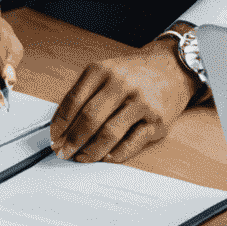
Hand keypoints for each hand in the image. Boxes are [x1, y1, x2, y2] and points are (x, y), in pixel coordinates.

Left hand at [50, 38, 198, 163]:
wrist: (173, 67)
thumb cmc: (135, 74)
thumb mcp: (106, 71)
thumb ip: (85, 95)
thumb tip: (62, 129)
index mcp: (103, 70)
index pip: (74, 100)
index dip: (60, 124)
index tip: (53, 138)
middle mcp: (122, 83)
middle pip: (89, 118)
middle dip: (72, 140)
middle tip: (64, 153)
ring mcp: (142, 102)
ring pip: (109, 134)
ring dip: (90, 151)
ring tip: (82, 157)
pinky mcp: (157, 121)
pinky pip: (131, 144)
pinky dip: (114, 155)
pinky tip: (105, 156)